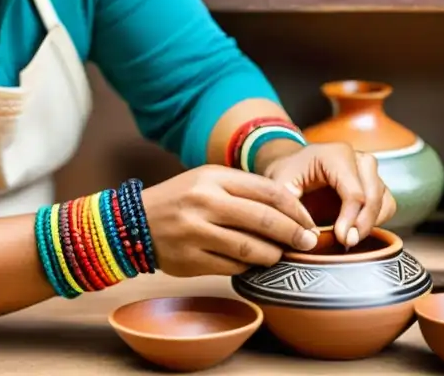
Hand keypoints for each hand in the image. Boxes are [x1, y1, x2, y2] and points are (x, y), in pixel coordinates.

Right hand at [141, 165, 317, 277]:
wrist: (133, 222)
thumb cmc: (182, 199)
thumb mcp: (209, 180)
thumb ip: (244, 190)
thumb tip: (290, 211)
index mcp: (213, 177)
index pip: (268, 191)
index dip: (296, 208)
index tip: (310, 222)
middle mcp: (204, 202)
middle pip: (264, 220)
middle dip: (293, 234)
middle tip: (309, 243)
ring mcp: (195, 232)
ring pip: (250, 248)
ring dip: (273, 254)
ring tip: (280, 254)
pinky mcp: (190, 260)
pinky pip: (232, 267)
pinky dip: (248, 266)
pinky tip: (253, 262)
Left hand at [261, 143, 396, 248]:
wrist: (294, 166)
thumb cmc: (288, 174)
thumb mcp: (280, 185)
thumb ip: (290, 206)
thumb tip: (312, 234)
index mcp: (335, 154)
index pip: (354, 191)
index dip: (349, 219)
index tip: (341, 239)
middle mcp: (358, 158)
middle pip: (373, 196)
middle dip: (363, 224)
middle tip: (347, 243)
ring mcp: (369, 169)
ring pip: (384, 200)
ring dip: (371, 223)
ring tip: (350, 238)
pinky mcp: (375, 182)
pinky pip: (388, 205)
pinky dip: (377, 220)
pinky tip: (356, 230)